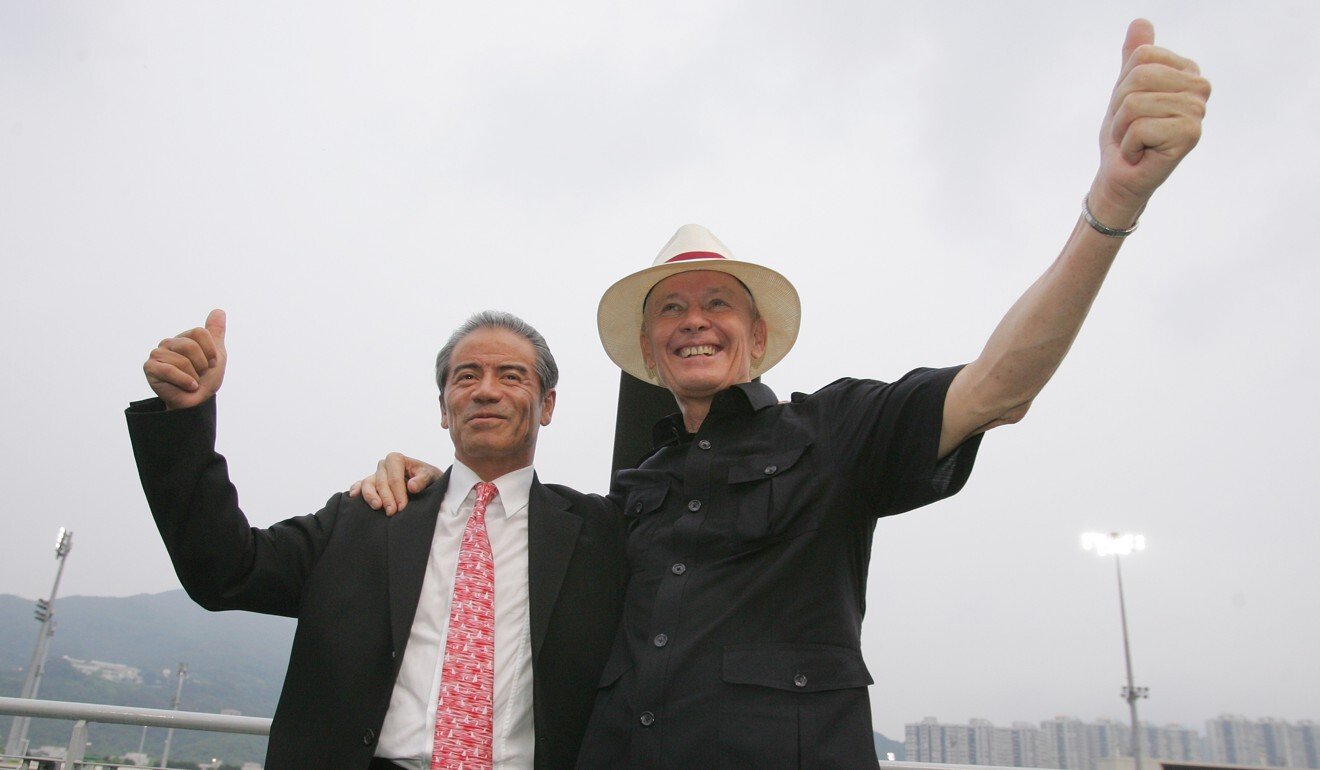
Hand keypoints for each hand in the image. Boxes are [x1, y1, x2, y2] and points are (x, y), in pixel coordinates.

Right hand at [143, 309, 227, 409]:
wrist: (197, 402)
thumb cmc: (205, 379)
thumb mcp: (217, 354)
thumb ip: (215, 332)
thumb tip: (218, 310)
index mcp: (184, 338)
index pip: (200, 332)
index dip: (210, 351)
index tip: (211, 363)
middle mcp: (169, 343)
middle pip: (191, 346)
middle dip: (202, 365)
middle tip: (199, 374)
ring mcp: (157, 354)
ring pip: (183, 360)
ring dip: (193, 376)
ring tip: (191, 381)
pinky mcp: (150, 368)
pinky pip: (170, 370)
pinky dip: (184, 381)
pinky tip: (189, 386)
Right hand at [348, 452, 442, 515]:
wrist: (426, 483)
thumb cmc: (428, 478)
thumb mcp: (431, 476)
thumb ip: (422, 480)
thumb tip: (411, 487)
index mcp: (396, 459)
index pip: (394, 477)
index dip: (398, 493)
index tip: (402, 507)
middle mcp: (383, 465)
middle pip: (381, 482)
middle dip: (387, 498)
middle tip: (392, 512)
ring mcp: (375, 474)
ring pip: (368, 484)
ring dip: (370, 496)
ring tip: (377, 507)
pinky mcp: (370, 484)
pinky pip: (359, 485)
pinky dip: (355, 489)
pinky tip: (354, 497)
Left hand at [1090, 19, 1210, 225]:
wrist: (1122, 174)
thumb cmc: (1125, 133)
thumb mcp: (1125, 89)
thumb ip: (1135, 56)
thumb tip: (1140, 21)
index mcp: (1187, 71)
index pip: (1143, 55)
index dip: (1123, 83)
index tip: (1131, 107)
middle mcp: (1200, 88)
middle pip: (1138, 78)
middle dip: (1120, 107)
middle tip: (1130, 128)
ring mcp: (1198, 111)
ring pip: (1135, 103)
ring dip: (1123, 128)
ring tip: (1135, 141)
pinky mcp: (1190, 134)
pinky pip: (1139, 127)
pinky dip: (1129, 145)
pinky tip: (1141, 154)